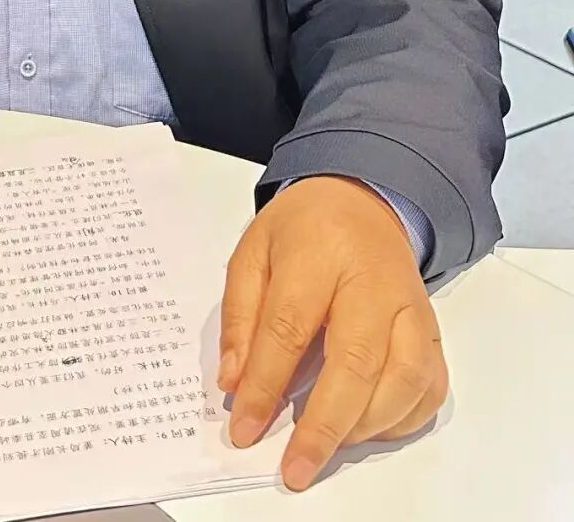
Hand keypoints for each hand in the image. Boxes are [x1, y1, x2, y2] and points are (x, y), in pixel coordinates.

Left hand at [218, 176, 447, 492]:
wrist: (361, 200)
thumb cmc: (302, 230)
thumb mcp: (253, 252)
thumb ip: (240, 316)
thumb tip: (234, 383)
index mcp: (319, 253)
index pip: (290, 327)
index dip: (266, 385)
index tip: (244, 429)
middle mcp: (374, 281)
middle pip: (356, 361)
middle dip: (323, 425)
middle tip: (294, 467)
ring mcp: (411, 307)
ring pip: (403, 378)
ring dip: (364, 425)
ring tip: (327, 444)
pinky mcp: (432, 330)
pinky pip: (429, 386)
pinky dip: (402, 419)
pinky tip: (366, 427)